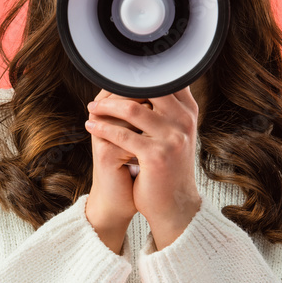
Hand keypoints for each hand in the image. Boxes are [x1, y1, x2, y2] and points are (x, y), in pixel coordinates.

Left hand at [85, 87, 201, 244]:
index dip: (139, 76)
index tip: (119, 77)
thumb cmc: (171, 169)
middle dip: (119, 88)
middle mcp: (184, 123)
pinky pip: (122, 135)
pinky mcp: (156, 156)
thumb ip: (169, 110)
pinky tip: (91, 127)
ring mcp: (172, 139)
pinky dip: (102, 128)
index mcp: (190, 114)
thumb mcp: (177, 135)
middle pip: (148, 88)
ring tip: (92, 109)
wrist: (175, 206)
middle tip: (101, 92)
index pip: (165, 81)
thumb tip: (149, 81)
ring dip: (105, 107)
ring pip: (132, 109)